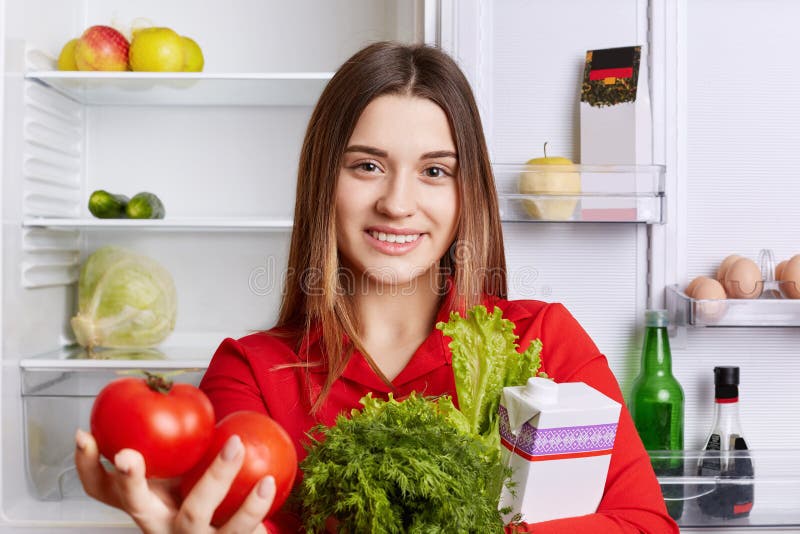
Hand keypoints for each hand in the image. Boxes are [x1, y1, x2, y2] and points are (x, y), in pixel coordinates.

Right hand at [75, 428, 275, 533]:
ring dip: (215, 476)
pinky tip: (268, 483)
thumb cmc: (209, 499)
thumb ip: (179, 445)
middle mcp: (160, 525)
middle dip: (128, 480)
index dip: (88, 466)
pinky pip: (240, 529)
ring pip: (194, 513)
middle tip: (128, 455)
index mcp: (147, 505)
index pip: (103, 491)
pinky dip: (254, 506)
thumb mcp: (187, 475)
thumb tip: (175, 390)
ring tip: (236, 445)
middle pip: (136, 506)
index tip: (83, 435)